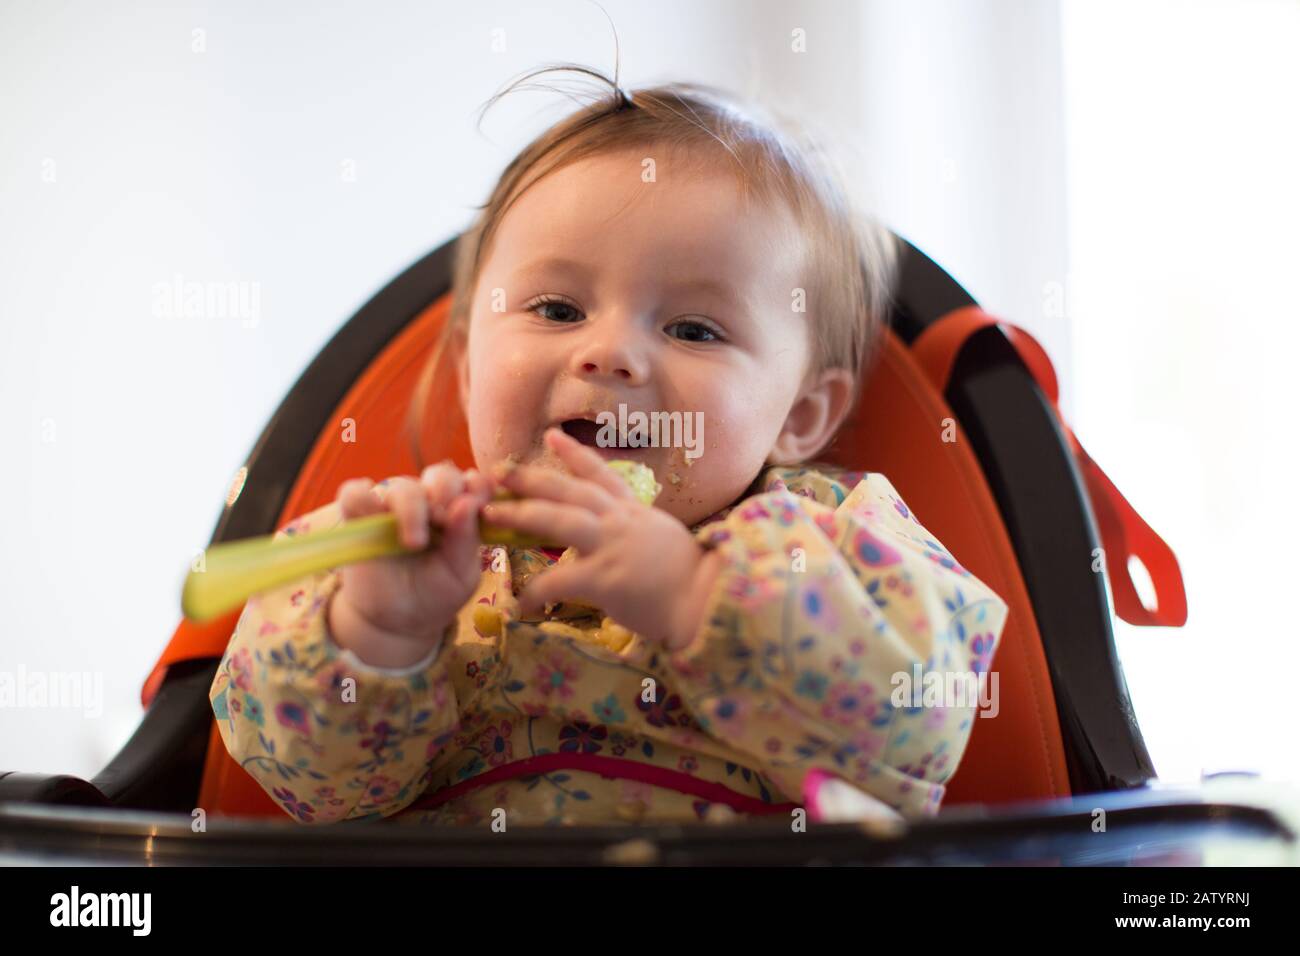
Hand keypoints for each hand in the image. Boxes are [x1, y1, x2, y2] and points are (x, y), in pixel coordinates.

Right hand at [326, 462, 493, 667]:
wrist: (396, 623)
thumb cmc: (434, 594)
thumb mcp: (459, 575)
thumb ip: (466, 540)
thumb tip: (468, 503)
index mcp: (457, 511)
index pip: (471, 482)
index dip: (477, 487)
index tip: (479, 507)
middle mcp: (427, 502)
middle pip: (439, 475)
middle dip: (446, 490)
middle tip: (445, 519)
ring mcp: (392, 507)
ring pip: (401, 486)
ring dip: (412, 509)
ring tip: (415, 543)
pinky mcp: (358, 516)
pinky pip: (354, 494)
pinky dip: (359, 496)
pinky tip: (371, 516)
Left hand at [482, 427, 722, 649]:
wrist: (708, 601)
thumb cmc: (690, 581)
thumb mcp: (663, 542)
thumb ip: (638, 535)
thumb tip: (620, 541)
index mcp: (634, 513)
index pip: (601, 475)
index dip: (574, 454)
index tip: (551, 435)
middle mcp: (621, 521)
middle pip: (569, 490)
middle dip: (531, 478)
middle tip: (498, 470)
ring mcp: (611, 546)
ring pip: (557, 519)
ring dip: (520, 514)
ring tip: (490, 514)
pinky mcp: (605, 578)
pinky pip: (559, 581)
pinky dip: (536, 592)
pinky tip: (520, 603)